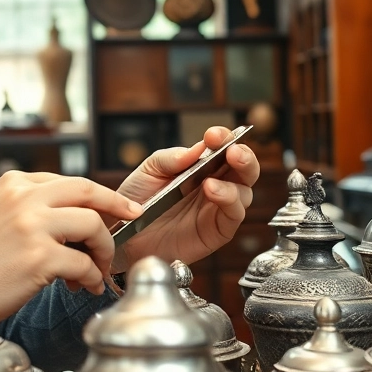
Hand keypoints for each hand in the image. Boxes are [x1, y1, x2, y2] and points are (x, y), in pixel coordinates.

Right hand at [0, 171, 141, 325]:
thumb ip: (30, 206)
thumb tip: (72, 218)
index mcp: (15, 184)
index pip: (70, 181)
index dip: (100, 195)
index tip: (116, 206)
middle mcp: (25, 198)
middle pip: (88, 192)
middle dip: (116, 206)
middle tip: (130, 219)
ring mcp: (33, 227)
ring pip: (92, 226)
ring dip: (103, 249)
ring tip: (97, 268)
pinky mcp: (38, 258)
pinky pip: (83, 263)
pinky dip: (92, 276)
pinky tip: (85, 286)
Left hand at [113, 126, 259, 271]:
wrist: (126, 235)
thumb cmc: (138, 201)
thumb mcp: (149, 171)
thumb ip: (171, 158)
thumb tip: (198, 148)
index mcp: (201, 166)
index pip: (224, 148)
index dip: (225, 138)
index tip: (214, 136)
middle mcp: (215, 184)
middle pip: (245, 168)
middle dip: (244, 157)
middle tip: (233, 151)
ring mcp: (218, 208)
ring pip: (245, 192)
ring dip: (234, 182)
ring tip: (210, 181)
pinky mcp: (217, 230)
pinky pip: (235, 215)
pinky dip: (229, 202)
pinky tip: (212, 193)